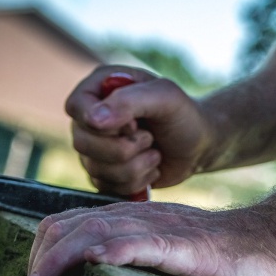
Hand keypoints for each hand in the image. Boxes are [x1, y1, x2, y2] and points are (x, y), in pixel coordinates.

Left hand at [19, 203, 275, 275]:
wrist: (270, 241)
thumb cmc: (220, 258)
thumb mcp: (165, 253)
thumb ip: (131, 256)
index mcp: (129, 221)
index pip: (64, 225)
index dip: (40, 258)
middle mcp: (138, 218)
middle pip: (67, 228)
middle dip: (39, 267)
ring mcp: (161, 229)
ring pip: (95, 233)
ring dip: (58, 265)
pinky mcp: (185, 245)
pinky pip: (142, 243)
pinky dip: (112, 251)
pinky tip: (95, 263)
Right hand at [65, 66, 215, 195]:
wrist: (199, 146)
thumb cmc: (183, 115)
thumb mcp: (164, 97)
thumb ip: (129, 101)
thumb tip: (92, 120)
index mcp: (100, 88)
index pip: (76, 107)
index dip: (103, 123)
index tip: (135, 123)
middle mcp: (90, 117)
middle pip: (82, 143)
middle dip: (125, 148)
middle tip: (150, 138)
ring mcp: (95, 148)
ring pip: (96, 169)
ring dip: (136, 165)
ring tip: (154, 152)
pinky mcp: (104, 174)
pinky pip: (106, 188)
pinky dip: (136, 181)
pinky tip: (150, 167)